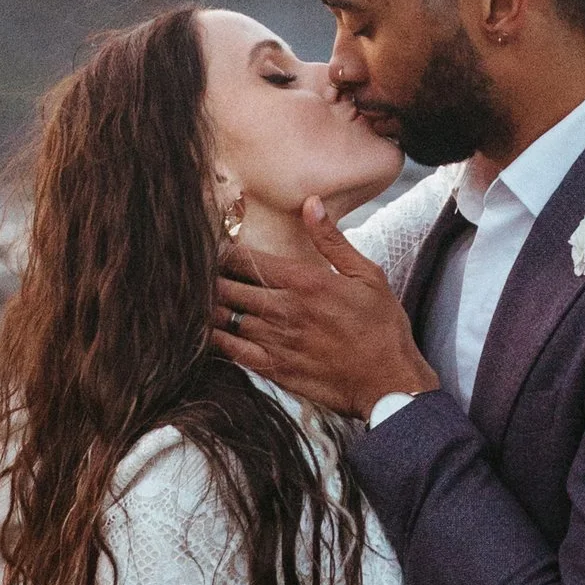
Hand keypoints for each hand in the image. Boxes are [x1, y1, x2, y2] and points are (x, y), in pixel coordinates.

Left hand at [215, 201, 438, 418]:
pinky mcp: (275, 369)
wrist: (389, 381)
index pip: (247, 260)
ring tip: (195, 300)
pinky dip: (216, 340)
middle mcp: (284, 310)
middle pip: (228, 288)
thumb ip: (332, 240)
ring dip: (209, 307)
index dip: (224, 253)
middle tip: (195, 273)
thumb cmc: (381, 326)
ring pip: (225, 319)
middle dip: (209, 279)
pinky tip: (207, 332)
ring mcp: (277, 342)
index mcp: (304, 282)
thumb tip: (311, 203)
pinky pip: (232, 352)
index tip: (213, 249)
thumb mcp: (367, 274)